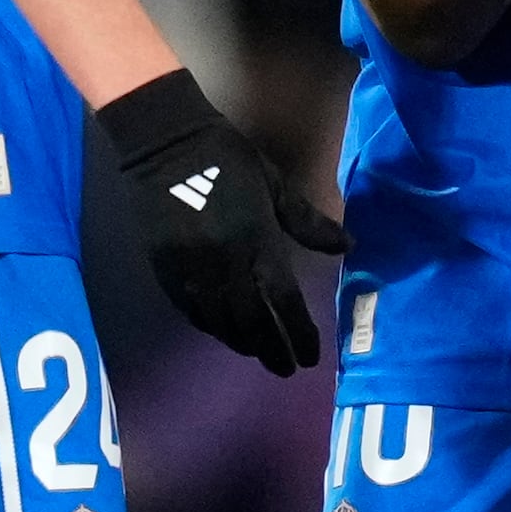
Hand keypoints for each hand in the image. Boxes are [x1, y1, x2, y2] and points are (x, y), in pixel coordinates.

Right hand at [99, 68, 347, 373]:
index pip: (283, 301)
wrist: (163, 143)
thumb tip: (347, 247)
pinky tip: (223, 331)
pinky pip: (191, 312)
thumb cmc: (226, 159)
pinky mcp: (165, 271)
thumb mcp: (274, 183)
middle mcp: (224, 264)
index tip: (310, 356)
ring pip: (219, 323)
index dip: (299, 333)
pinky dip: (211, 327)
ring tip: (258, 353)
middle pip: (251, 323)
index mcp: (256, 240)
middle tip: (286, 368)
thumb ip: (308, 221)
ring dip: (242, 343)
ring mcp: (191, 271)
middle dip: (272, 349)